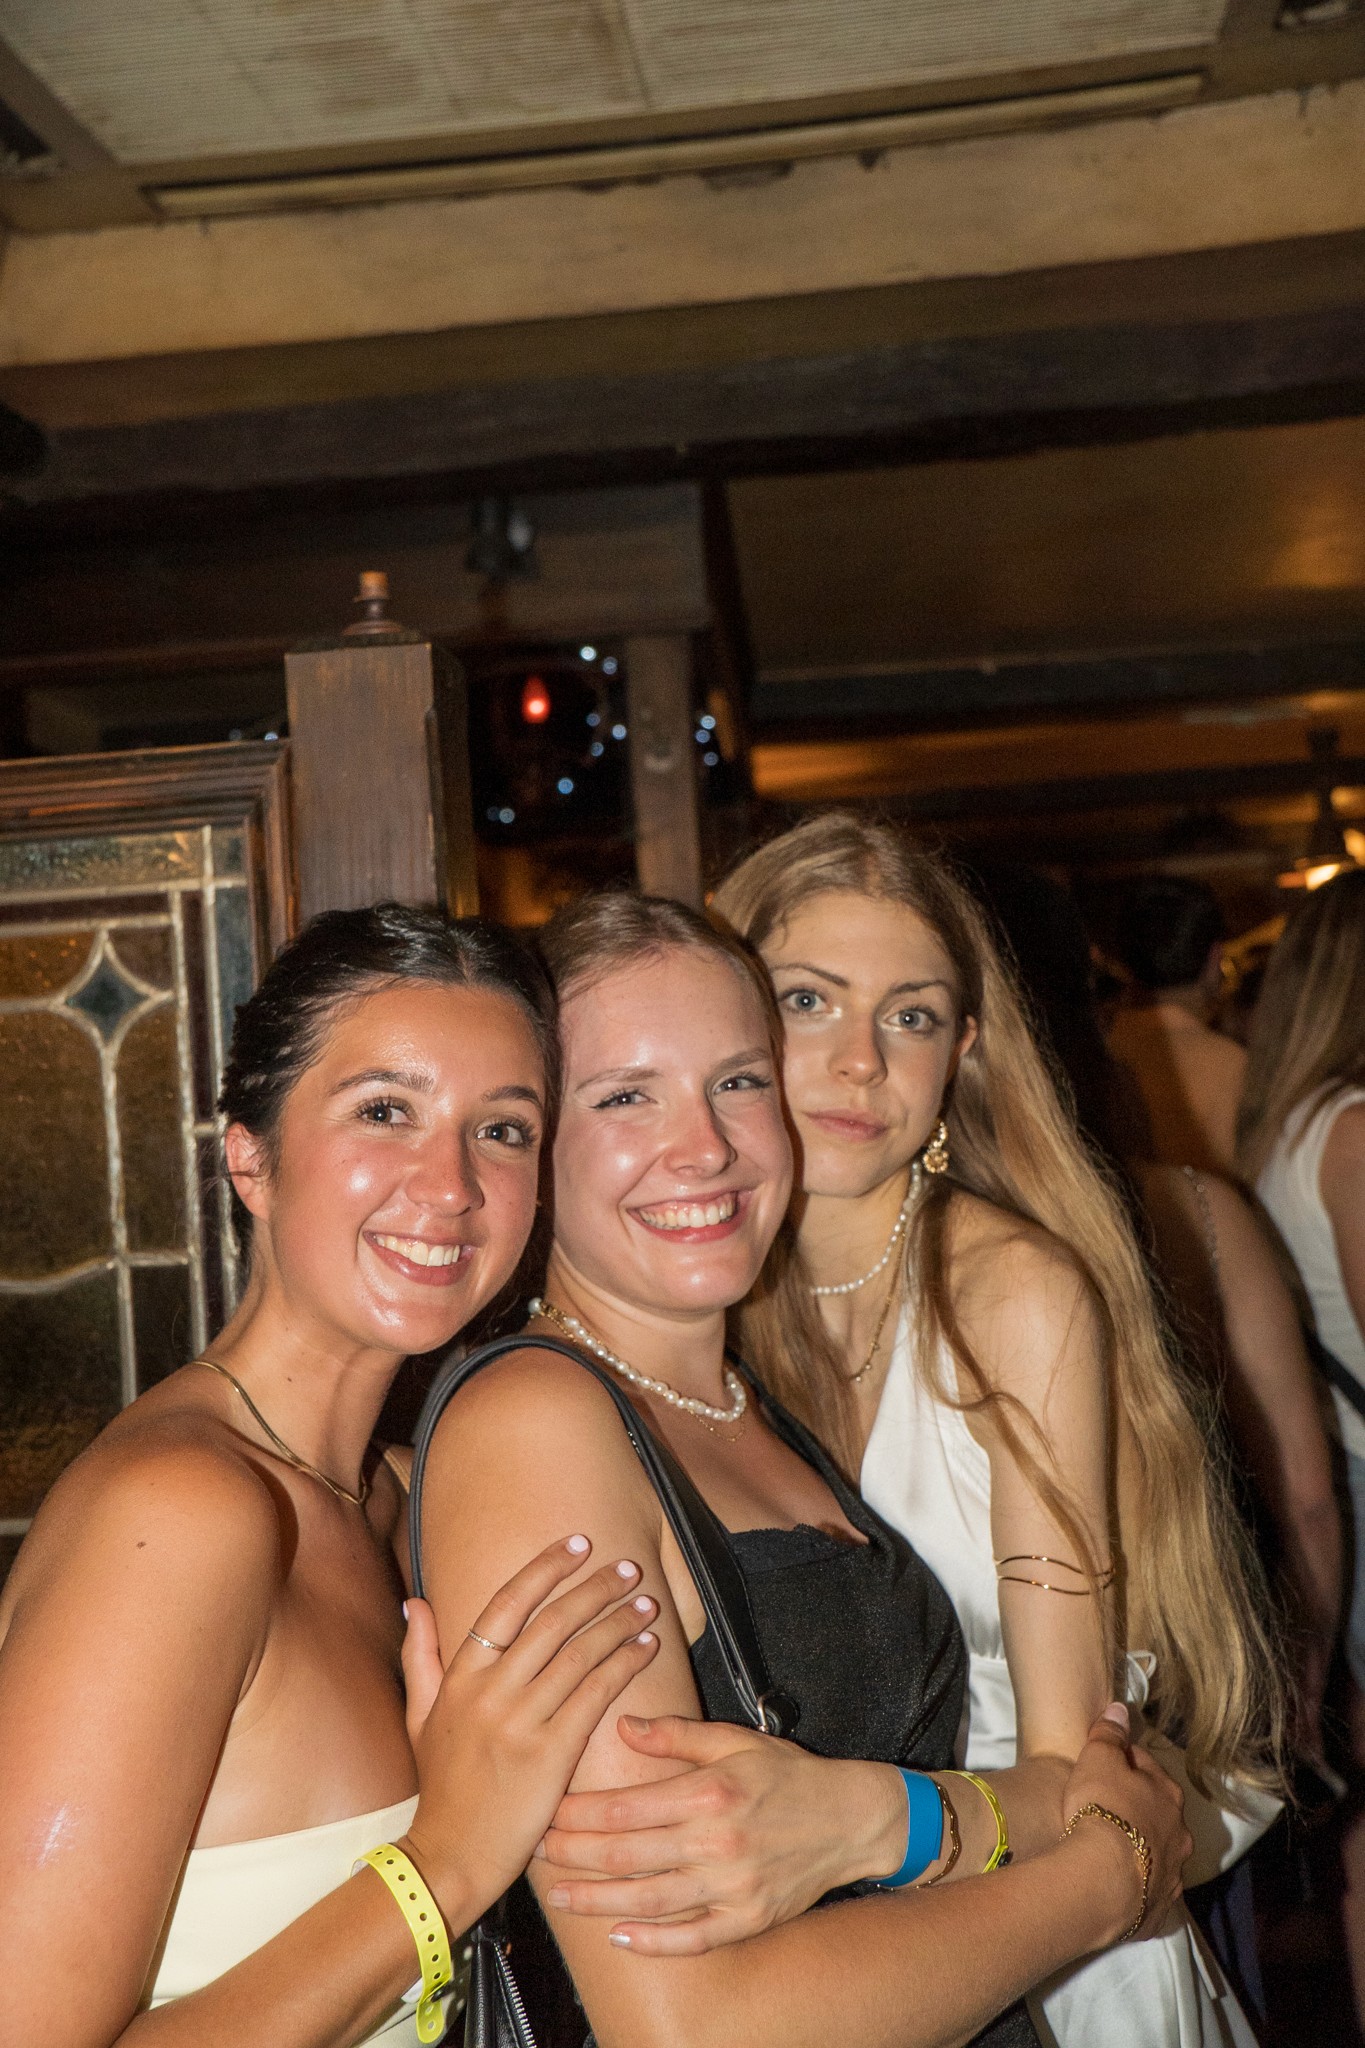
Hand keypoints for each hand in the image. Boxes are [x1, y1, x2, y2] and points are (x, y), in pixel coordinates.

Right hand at [397, 1537, 659, 1926]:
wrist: (449, 1857)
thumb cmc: (441, 1788)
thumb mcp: (420, 1718)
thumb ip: (420, 1657)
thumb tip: (416, 1601)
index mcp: (460, 1678)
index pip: (506, 1604)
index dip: (545, 1569)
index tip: (577, 1544)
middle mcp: (490, 1692)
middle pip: (551, 1622)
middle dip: (594, 1588)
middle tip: (625, 1566)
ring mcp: (521, 1722)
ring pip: (578, 1653)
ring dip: (618, 1622)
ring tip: (645, 1601)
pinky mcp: (552, 1754)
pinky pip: (595, 1695)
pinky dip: (624, 1665)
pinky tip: (647, 1648)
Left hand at [539, 1714, 905, 1954]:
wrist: (852, 1819)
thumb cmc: (790, 1774)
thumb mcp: (734, 1740)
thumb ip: (675, 1735)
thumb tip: (622, 1724)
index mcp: (710, 1792)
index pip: (625, 1807)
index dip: (578, 1813)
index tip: (547, 1810)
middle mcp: (718, 1842)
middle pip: (627, 1855)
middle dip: (573, 1854)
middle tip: (537, 1850)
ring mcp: (734, 1888)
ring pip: (650, 1901)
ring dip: (597, 1900)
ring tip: (561, 1895)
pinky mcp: (749, 1920)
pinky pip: (692, 1939)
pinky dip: (652, 1942)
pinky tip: (619, 1934)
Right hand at [1059, 1704, 1190, 1944]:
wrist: (1103, 1880)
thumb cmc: (1102, 1808)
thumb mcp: (1098, 1759)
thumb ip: (1109, 1734)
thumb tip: (1120, 1709)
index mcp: (1168, 1794)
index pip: (1146, 1766)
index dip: (1123, 1761)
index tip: (1103, 1763)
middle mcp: (1179, 1834)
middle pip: (1158, 1813)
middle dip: (1138, 1808)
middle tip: (1107, 1808)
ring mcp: (1173, 1874)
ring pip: (1159, 1854)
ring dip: (1142, 1849)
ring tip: (1113, 1851)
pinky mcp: (1160, 1910)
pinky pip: (1151, 1893)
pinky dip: (1140, 1887)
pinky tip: (1121, 1887)